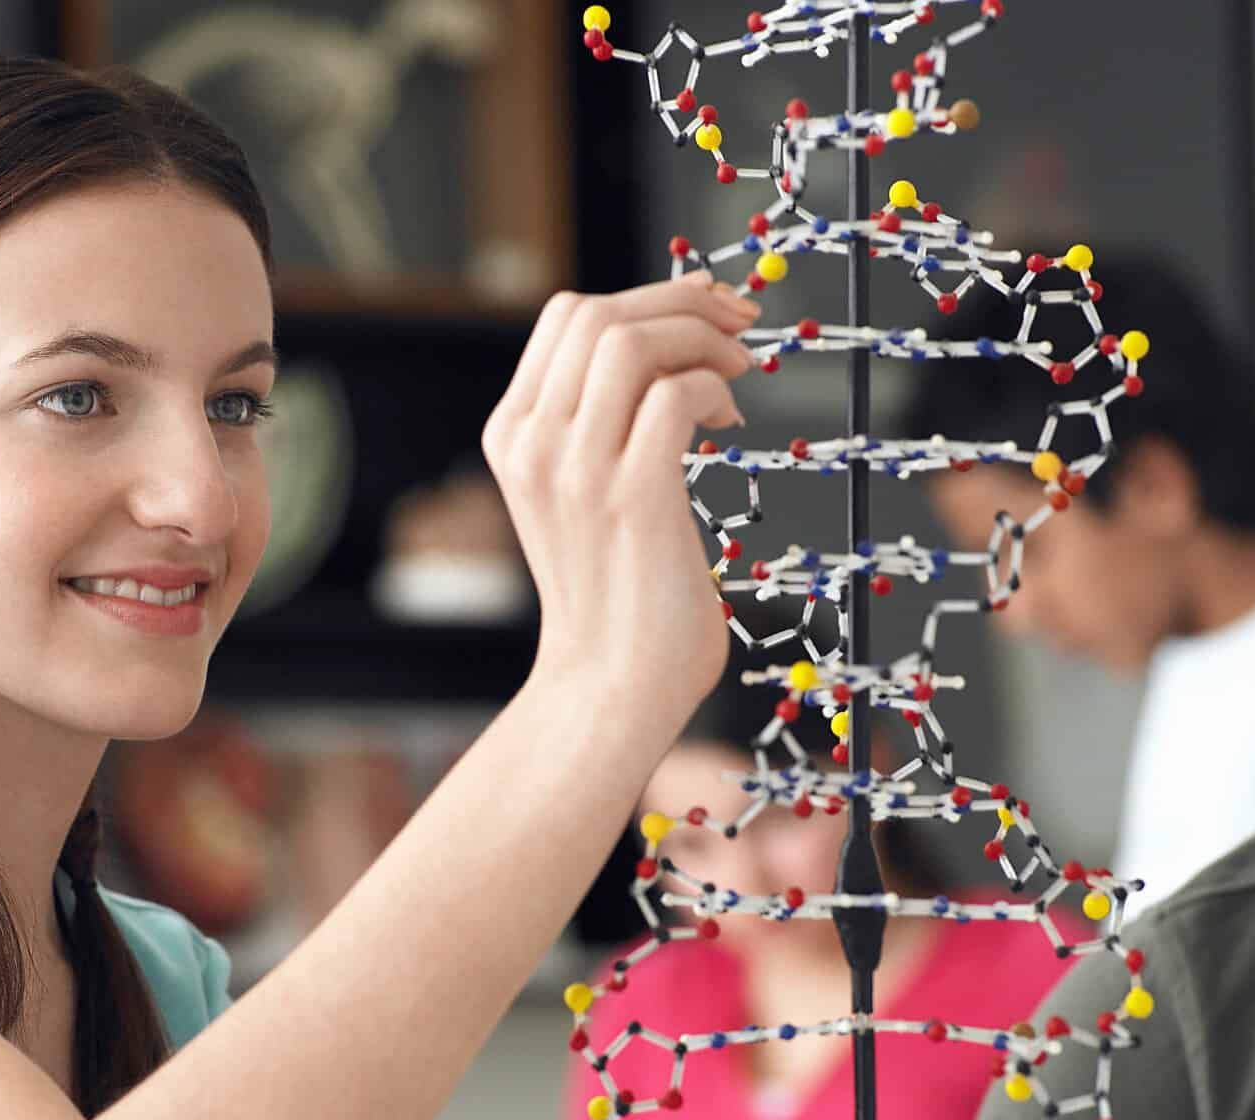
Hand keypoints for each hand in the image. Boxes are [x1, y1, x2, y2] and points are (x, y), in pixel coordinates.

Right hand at [480, 274, 759, 720]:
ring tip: (737, 374)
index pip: (569, 317)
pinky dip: (714, 389)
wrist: (611, 686)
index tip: (706, 314)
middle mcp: (532, 443)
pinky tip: (729, 422)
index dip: (648, 298)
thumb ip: (599, 426)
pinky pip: (675, 396)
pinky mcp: (631, 498)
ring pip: (631, 342)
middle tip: (740, 328)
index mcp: (513, 434)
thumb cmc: (618, 594)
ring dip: (701, 340)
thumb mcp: (583, 494)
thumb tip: (670, 348)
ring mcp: (576, 470)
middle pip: (599, 315)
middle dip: (684, 303)